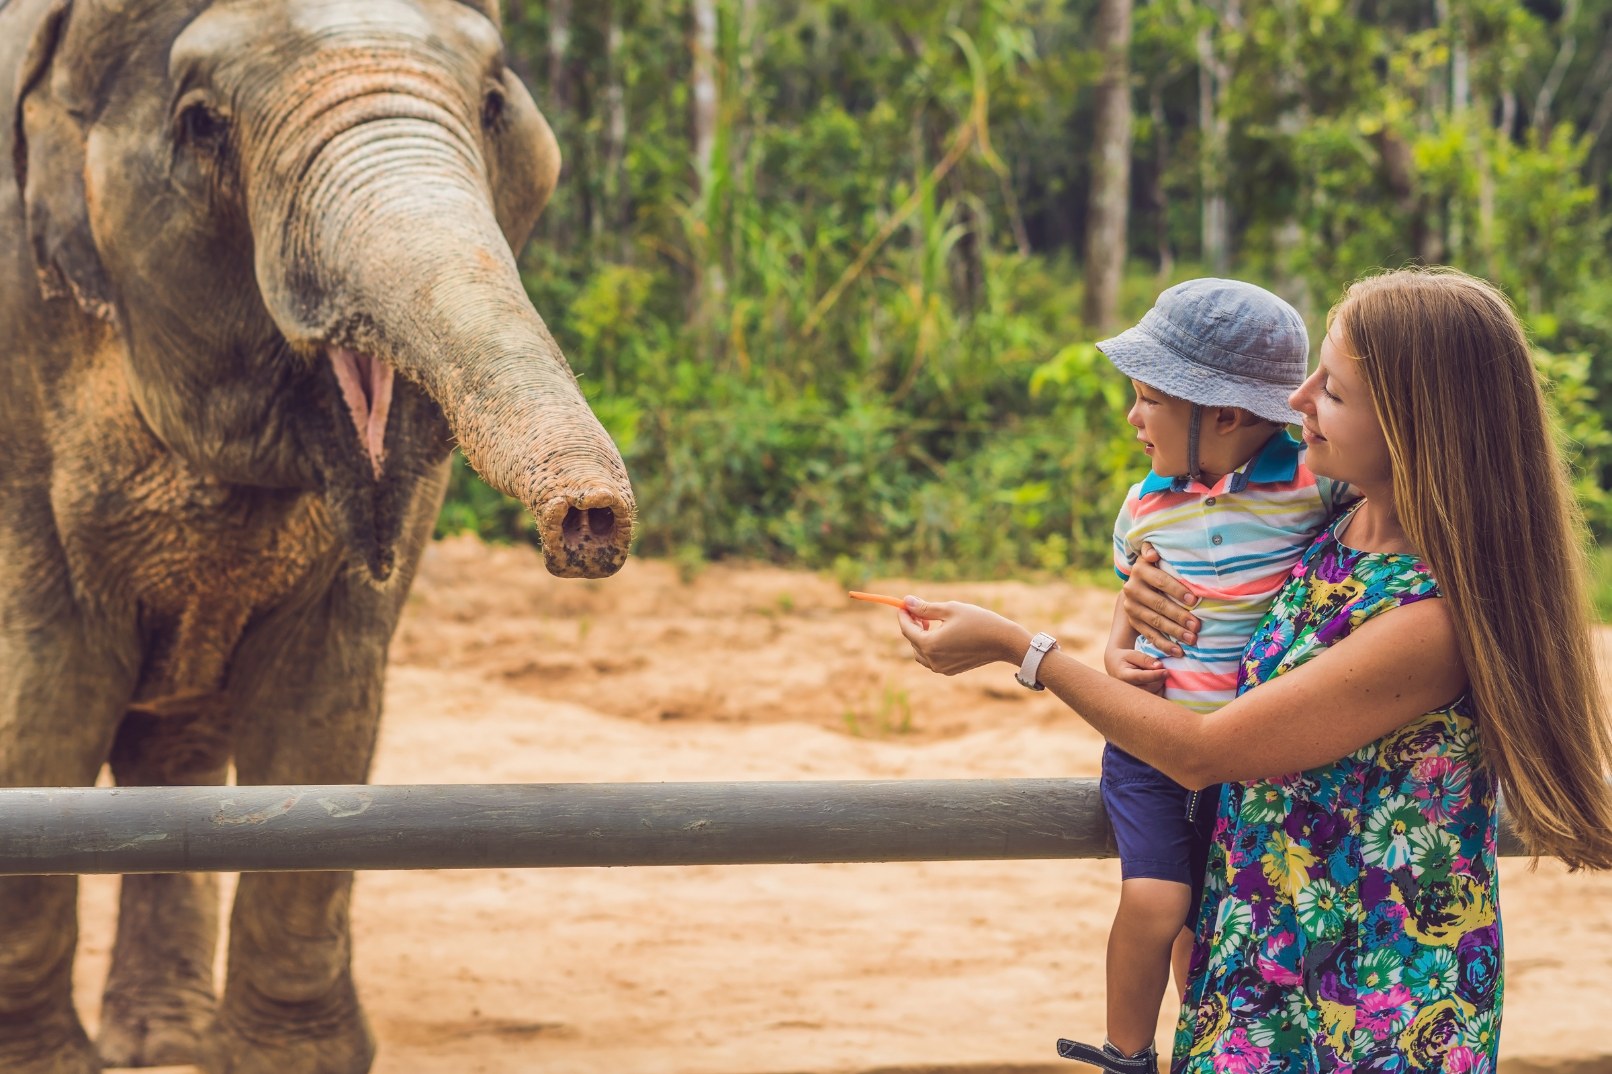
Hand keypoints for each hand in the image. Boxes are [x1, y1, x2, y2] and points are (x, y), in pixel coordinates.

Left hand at [896, 597, 1031, 676]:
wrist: (1003, 641)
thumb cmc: (978, 621)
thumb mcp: (950, 609)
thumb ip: (925, 608)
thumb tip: (907, 601)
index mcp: (930, 644)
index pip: (907, 629)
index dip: (903, 615)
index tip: (903, 604)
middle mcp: (933, 660)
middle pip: (912, 641)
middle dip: (912, 625)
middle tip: (918, 610)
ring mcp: (942, 668)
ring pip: (921, 653)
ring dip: (920, 637)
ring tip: (930, 622)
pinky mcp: (951, 670)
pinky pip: (933, 659)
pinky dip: (931, 646)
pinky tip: (942, 633)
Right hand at [1106, 649, 1166, 695]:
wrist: (1115, 667)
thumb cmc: (1124, 659)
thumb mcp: (1132, 654)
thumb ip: (1145, 659)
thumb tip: (1159, 666)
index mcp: (1124, 676)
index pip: (1142, 677)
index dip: (1156, 675)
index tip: (1166, 671)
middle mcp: (1128, 690)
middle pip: (1151, 686)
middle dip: (1160, 677)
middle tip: (1162, 669)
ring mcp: (1134, 697)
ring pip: (1155, 692)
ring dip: (1160, 683)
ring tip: (1157, 674)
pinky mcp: (1140, 701)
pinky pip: (1156, 697)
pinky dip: (1160, 689)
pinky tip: (1156, 682)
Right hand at [1121, 544, 1198, 656]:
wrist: (1140, 582)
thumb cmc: (1158, 566)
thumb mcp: (1154, 556)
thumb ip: (1152, 551)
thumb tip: (1153, 554)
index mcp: (1139, 570)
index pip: (1161, 580)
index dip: (1177, 590)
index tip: (1195, 600)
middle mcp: (1131, 589)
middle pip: (1158, 604)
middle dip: (1179, 616)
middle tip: (1197, 626)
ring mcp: (1131, 607)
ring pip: (1155, 621)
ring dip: (1174, 632)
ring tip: (1192, 639)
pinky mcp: (1133, 622)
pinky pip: (1149, 635)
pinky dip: (1164, 644)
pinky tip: (1179, 651)